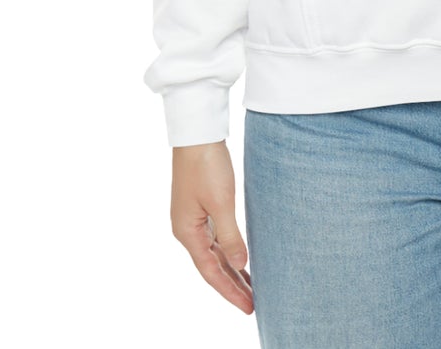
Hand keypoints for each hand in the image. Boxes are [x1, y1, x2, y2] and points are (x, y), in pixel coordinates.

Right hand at [169, 141, 252, 312]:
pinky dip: (228, 251)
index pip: (211, 272)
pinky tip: (240, 258)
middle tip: (253, 304)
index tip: (249, 307)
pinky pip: (215, 239)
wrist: (197, 133)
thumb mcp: (222, 202)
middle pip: (211, 266)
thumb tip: (240, 265)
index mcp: (187, 233)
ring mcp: (192, 219)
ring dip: (231, 270)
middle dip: (232, 286)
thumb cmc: (207, 165)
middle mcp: (187, 230)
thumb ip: (230, 237)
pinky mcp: (200, 206)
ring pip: (214, 253)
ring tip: (250, 287)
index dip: (230, 291)